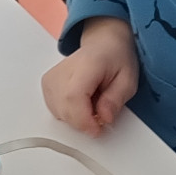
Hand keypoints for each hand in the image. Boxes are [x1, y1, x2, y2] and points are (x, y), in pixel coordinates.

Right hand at [42, 17, 138, 136]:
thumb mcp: (128, 80)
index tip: (97, 129)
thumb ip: (116, 100)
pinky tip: (83, 103)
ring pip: (58, 112)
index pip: (74, 96)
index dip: (83, 120)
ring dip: (77, 117)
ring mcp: (52, 78)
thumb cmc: (116, 59)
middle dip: (83, 122)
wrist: (103, 45)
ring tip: (93, 103)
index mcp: (86, 64)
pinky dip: (70, 113)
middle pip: (64, 108)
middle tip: (101, 114)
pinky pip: (56, 110)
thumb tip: (104, 119)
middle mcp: (63, 70)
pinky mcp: (47, 85)